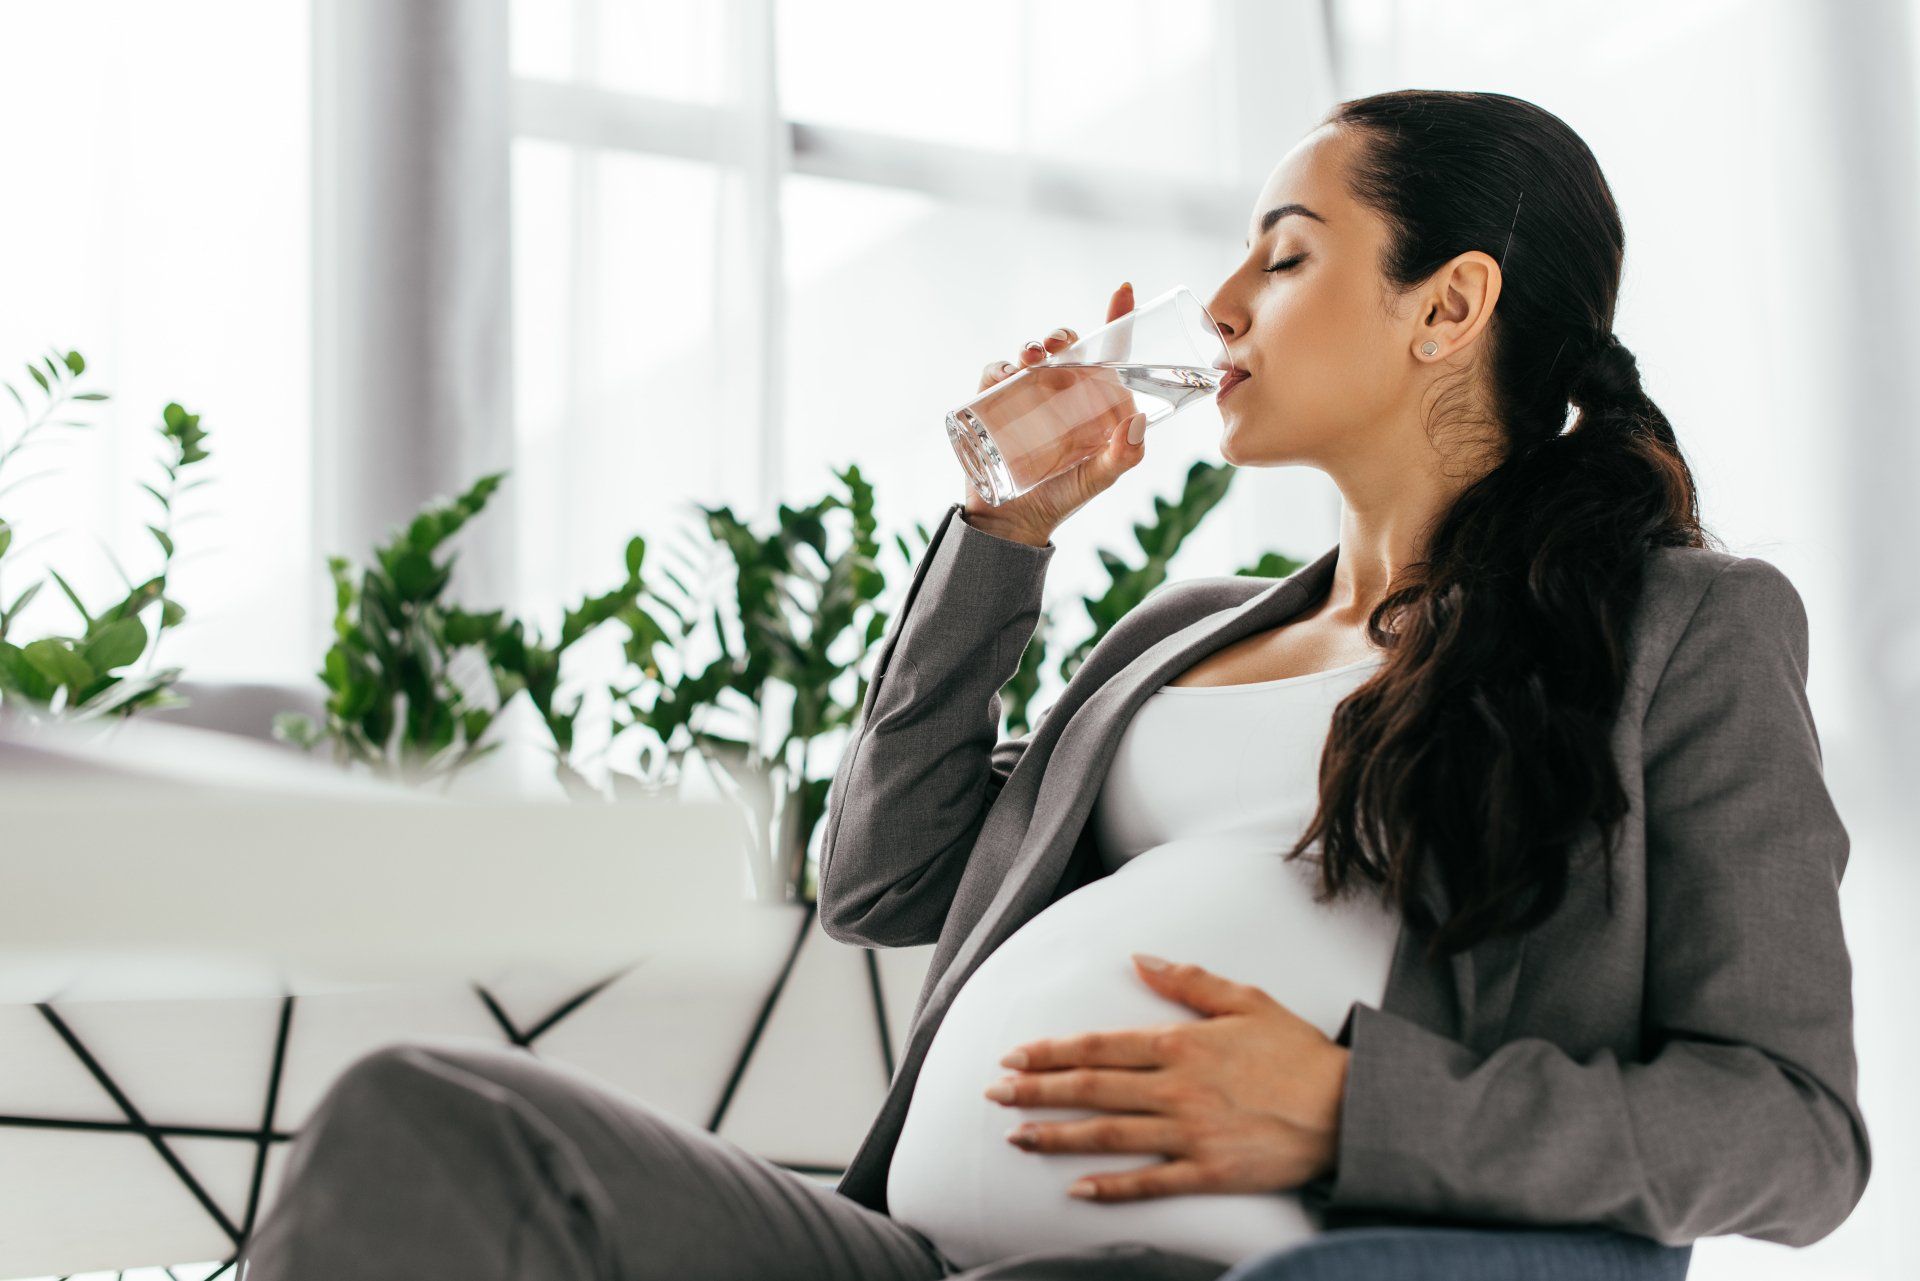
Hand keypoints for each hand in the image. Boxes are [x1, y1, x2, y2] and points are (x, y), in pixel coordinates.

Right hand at [961, 281, 1148, 544]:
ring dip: (1031, 345)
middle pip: (1066, 346)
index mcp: (1092, 400)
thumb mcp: (1100, 478)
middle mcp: (1060, 391)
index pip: (1108, 352)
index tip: (1124, 289)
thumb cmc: (1063, 496)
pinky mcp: (993, 405)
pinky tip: (1006, 375)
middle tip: (1059, 344)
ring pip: (1028, 354)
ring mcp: (1026, 395)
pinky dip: (999, 368)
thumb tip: (1137, 418)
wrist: (1013, 523)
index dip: (1117, 318)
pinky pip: (994, 374)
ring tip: (1031, 357)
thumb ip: (1124, 455)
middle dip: (1062, 334)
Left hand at [983, 953, 1349, 1202]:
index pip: (1100, 1046)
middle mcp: (1176, 1088)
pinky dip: (1110, 1187)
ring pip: (1108, 1134)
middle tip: (993, 1093)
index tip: (1014, 1053)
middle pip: (1091, 1089)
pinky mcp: (1209, 1172)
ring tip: (1015, 1136)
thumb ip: (1187, 981)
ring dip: (1056, 1135)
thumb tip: (1138, 960)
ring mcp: (1190, 1133)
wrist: (1348, 1109)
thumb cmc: (1298, 1052)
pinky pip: (1150, 1182)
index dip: (1052, 1051)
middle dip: (1036, 1090)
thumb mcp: (1246, 1000)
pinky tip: (1075, 1189)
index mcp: (1181, 1044)